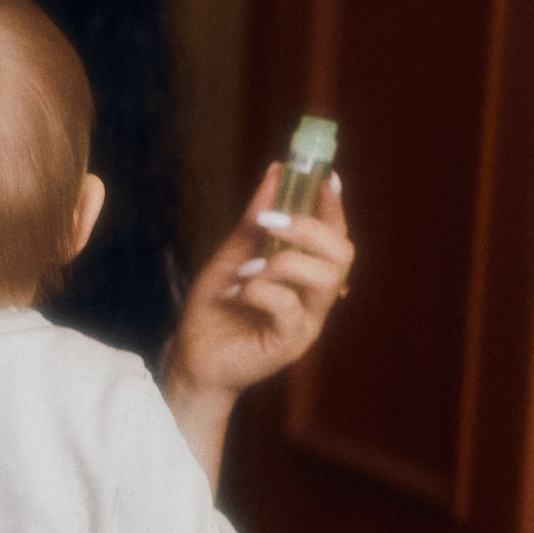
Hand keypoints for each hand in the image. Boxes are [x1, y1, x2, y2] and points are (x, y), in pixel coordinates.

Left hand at [164, 164, 353, 406]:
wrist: (190, 359)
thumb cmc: (214, 312)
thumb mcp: (231, 257)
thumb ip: (254, 223)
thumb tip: (277, 173)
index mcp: (305, 277)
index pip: (336, 237)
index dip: (335, 207)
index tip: (325, 177)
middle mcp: (314, 299)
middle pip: (343, 253)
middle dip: (309, 228)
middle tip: (270, 221)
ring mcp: (306, 323)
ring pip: (324, 278)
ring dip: (284, 262)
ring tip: (249, 270)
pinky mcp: (290, 344)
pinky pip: (289, 306)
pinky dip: (262, 290)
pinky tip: (241, 294)